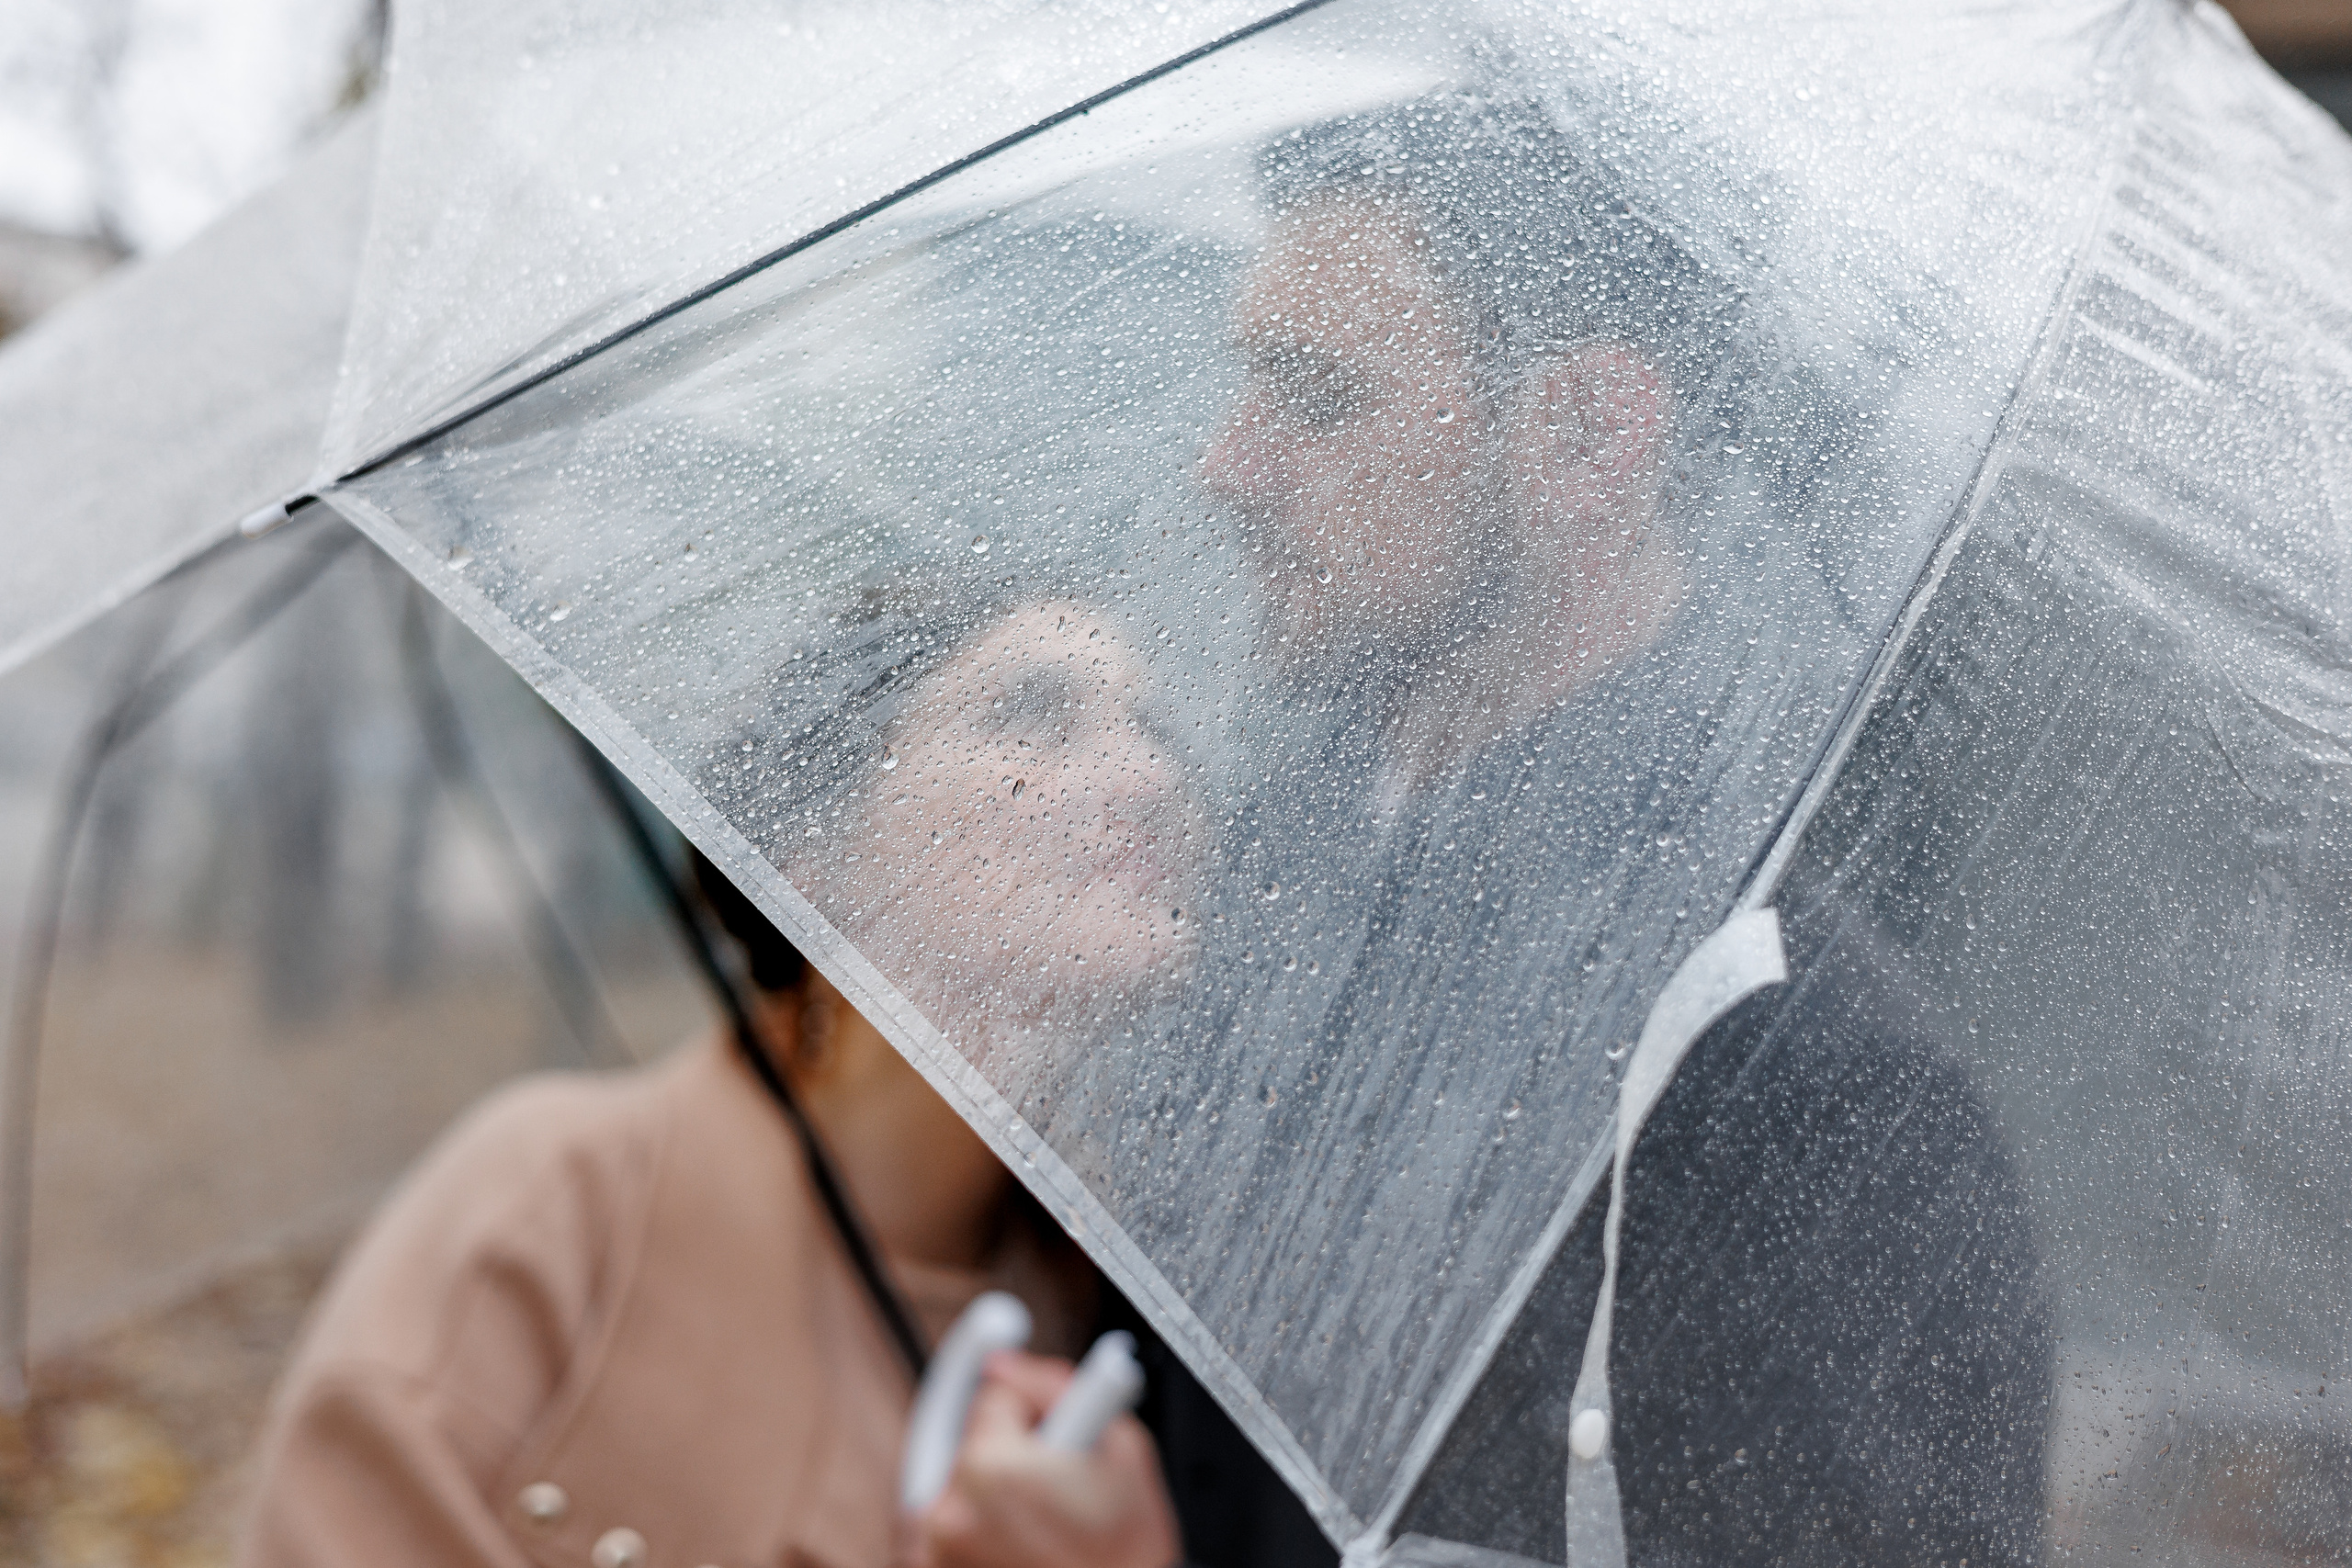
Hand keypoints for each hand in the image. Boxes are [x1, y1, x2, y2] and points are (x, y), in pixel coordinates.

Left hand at [904, 1350, 1180, 1567]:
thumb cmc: (1128, 1554)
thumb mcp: (1122, 1450)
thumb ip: (1053, 1385)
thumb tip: (1004, 1362)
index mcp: (993, 1465)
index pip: (995, 1394)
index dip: (1037, 1410)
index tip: (1057, 1430)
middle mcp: (950, 1509)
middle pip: (970, 1441)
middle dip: (1009, 1451)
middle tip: (1053, 1484)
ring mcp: (934, 1552)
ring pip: (954, 1486)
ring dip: (987, 1491)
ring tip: (1041, 1521)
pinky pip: (938, 1533)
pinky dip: (969, 1529)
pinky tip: (1019, 1541)